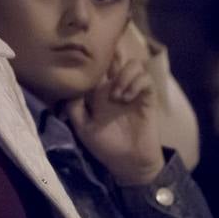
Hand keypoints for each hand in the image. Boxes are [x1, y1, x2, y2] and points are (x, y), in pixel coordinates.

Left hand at [65, 31, 163, 186]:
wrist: (129, 164)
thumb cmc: (106, 146)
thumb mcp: (83, 128)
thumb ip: (74, 108)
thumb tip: (70, 88)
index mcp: (99, 92)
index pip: (97, 66)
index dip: (93, 57)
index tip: (87, 53)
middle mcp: (116, 87)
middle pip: (117, 58)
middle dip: (113, 54)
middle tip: (107, 65)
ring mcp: (133, 91)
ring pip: (134, 64)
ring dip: (124, 75)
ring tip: (116, 95)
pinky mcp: (148, 98)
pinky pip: (147, 80)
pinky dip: (136, 84)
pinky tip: (126, 97)